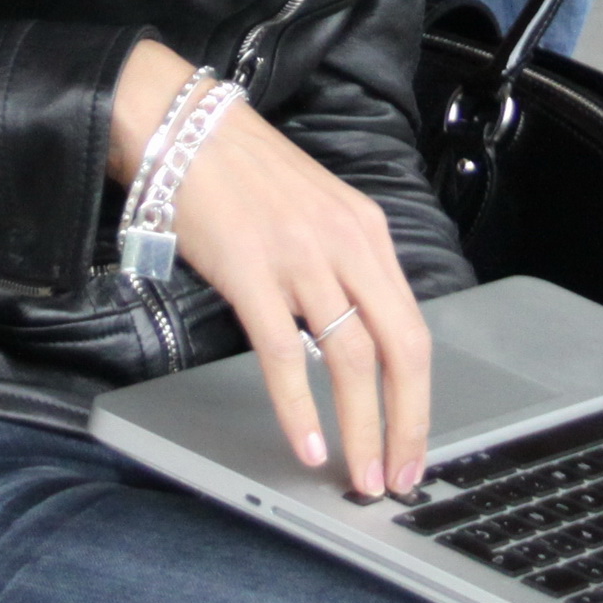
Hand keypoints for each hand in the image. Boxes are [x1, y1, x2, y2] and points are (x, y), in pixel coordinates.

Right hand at [114, 43, 429, 499]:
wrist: (181, 126)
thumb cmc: (241, 173)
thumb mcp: (315, 213)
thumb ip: (341, 268)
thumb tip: (355, 339)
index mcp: (368, 231)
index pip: (415, 328)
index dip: (421, 396)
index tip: (417, 442)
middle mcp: (347, 243)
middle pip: (400, 349)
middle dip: (407, 423)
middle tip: (402, 477)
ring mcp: (301, 257)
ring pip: (351, 359)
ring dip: (361, 428)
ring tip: (359, 476)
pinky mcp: (251, 271)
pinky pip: (286, 354)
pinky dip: (300, 407)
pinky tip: (306, 443)